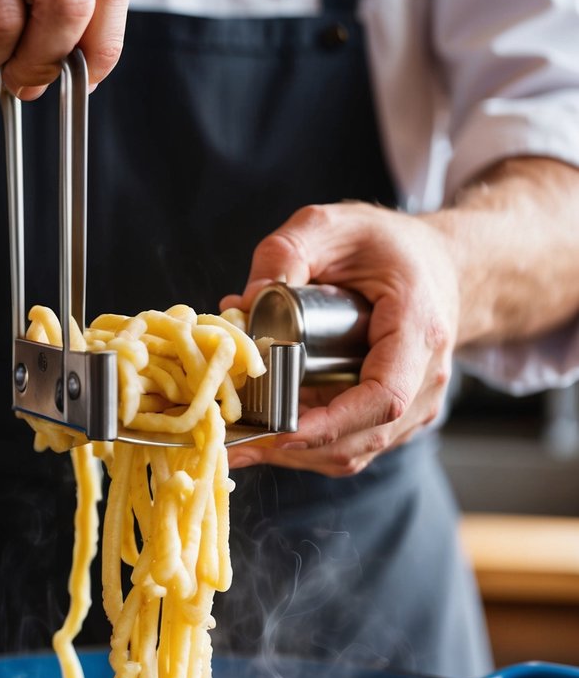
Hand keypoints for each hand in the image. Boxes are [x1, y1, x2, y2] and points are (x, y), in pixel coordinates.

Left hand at [220, 202, 459, 474]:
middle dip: (295, 445)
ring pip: (356, 450)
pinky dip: (310, 445)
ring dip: (297, 451)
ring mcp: (419, 404)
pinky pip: (354, 444)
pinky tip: (269, 430)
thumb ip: (284, 253)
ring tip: (242, 438)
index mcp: (417, 328)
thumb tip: (241, 305)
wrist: (441, 264)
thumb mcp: (331, 226)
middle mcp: (427, 377)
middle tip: (235, 441)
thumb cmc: (387, 246)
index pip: (384, 397)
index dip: (330, 424)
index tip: (278, 432)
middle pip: (363, 436)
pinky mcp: (401, 418)